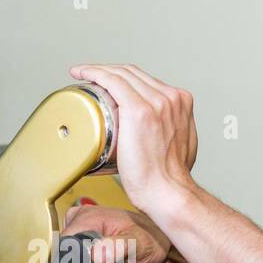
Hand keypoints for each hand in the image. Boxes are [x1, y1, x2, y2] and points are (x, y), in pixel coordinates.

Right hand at [62, 203, 172, 262]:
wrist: (159, 242)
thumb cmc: (152, 237)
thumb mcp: (137, 242)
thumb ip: (117, 246)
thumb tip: (94, 254)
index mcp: (87, 218)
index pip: (64, 249)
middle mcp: (80, 224)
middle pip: (67, 262)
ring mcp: (82, 235)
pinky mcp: (86, 247)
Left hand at [67, 63, 198, 216]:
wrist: (168, 192)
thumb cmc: (167, 179)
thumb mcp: (180, 146)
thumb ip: (171, 133)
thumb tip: (156, 136)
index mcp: (180, 102)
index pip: (146, 80)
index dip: (122, 77)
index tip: (107, 83)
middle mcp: (170, 98)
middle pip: (133, 73)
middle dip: (108, 72)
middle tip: (89, 78)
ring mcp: (156, 102)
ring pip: (121, 74)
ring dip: (98, 70)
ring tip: (81, 75)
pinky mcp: (139, 110)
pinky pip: (112, 81)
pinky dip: (94, 73)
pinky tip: (82, 73)